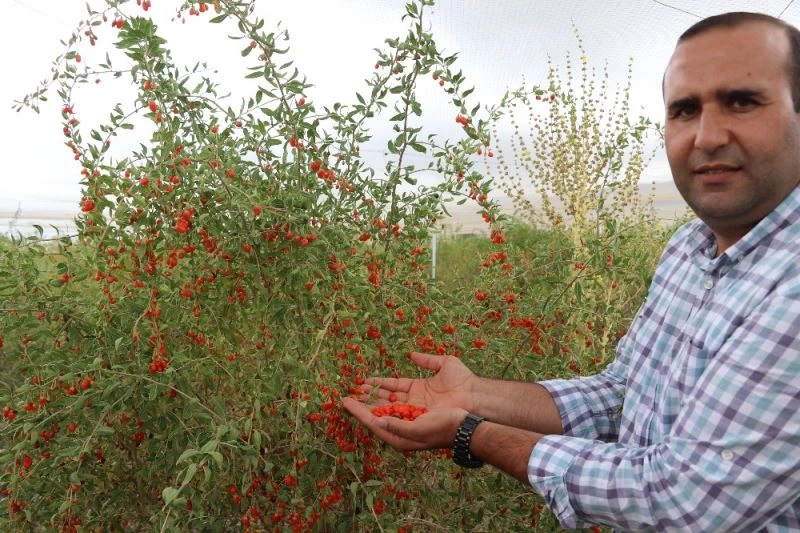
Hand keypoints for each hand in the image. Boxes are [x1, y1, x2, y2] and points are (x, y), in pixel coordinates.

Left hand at [342, 397, 466, 451]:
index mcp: (399, 437)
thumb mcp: (419, 430)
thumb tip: (378, 420)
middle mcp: (401, 427)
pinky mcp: (416, 405)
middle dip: (362, 402)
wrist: (466, 424)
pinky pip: (396, 397)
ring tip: (359, 386)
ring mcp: (408, 416)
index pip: (372, 422)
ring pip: (384, 404)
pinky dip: (386, 390)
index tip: (345, 401)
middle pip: (376, 413)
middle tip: (348, 391)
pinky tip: (378, 384)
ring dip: (372, 395)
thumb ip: (397, 427)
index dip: (358, 411)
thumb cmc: (443, 429)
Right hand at [360, 351, 477, 411]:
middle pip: (386, 399)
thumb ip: (427, 359)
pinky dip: (379, 417)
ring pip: (386, 410)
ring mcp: (415, 412)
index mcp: (419, 388)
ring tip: (352, 403)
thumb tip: (412, 354)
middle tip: (351, 394)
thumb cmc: (462, 380)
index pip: (393, 386)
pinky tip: (366, 414)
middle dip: (368, 397)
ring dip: (368, 407)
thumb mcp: (444, 364)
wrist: (473, 396)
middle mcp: (415, 402)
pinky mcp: (417, 422)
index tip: (363, 381)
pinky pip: (394, 420)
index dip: (379, 383)